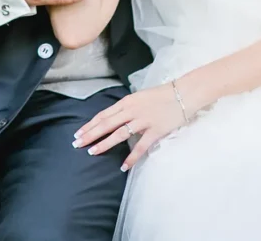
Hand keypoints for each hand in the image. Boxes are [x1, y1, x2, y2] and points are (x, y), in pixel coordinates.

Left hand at [72, 84, 186, 171]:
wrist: (184, 94)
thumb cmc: (162, 95)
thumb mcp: (139, 97)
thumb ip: (126, 107)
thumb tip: (113, 118)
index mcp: (126, 102)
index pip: (103, 115)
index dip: (90, 125)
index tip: (78, 133)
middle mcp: (131, 110)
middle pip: (106, 124)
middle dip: (90, 134)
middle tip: (77, 143)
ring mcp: (143, 121)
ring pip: (119, 134)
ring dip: (104, 144)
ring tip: (92, 152)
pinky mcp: (155, 131)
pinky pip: (141, 146)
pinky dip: (131, 157)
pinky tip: (123, 166)